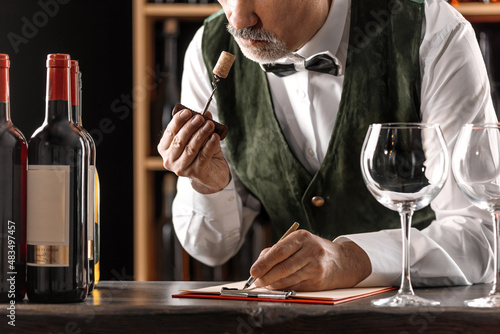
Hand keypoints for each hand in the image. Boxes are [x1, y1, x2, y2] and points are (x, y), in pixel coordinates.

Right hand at [157, 108, 229, 193]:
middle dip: (190, 127)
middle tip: (200, 118)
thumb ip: (200, 125)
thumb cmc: (201, 153)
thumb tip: (206, 112)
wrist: (213, 174)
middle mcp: (170, 160)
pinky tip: (215, 137)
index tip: (187, 111)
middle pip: (179, 140)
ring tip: (210, 125)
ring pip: (191, 148)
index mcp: (165, 149)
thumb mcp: (199, 137)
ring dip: (201, 134)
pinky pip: (203, 156)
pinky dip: (210, 145)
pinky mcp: (195, 173)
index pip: (170, 132)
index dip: (178, 121)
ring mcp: (181, 168)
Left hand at [250, 230, 371, 290]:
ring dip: (273, 284)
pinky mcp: (318, 281)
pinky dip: (283, 288)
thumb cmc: (313, 250)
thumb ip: (277, 250)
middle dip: (266, 276)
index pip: (279, 251)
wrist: (342, 261)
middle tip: (256, 281)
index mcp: (302, 237)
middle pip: (283, 267)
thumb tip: (259, 264)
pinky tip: (277, 286)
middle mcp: (311, 251)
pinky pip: (295, 286)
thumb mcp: (298, 242)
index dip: (264, 263)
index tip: (253, 271)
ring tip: (265, 284)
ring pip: (288, 279)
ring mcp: (316, 267)